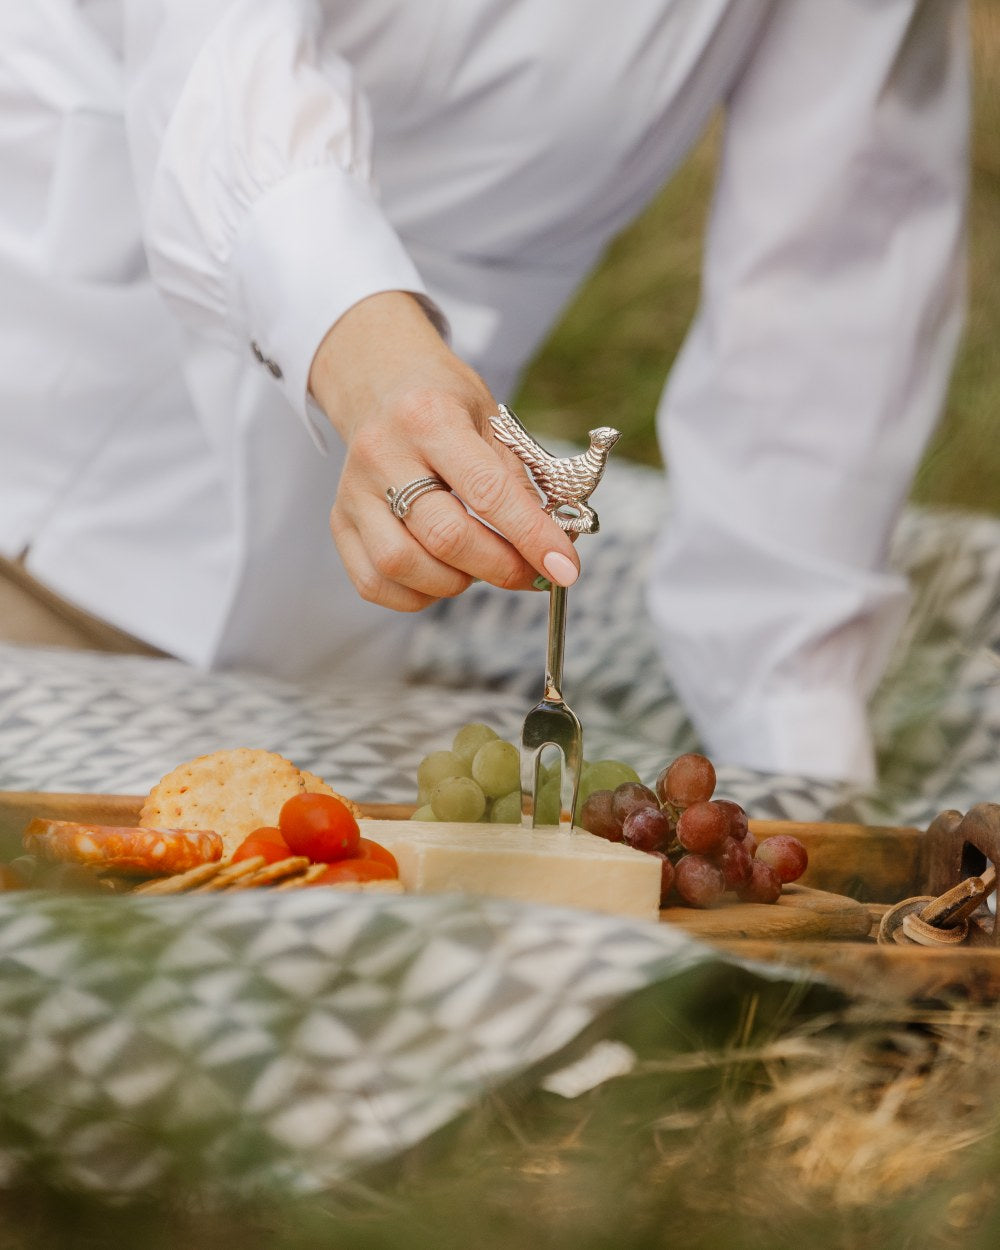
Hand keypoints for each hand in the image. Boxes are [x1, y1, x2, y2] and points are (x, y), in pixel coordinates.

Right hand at [308, 291, 579, 610]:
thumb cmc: (444, 403)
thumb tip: (553, 547)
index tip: (565, 568)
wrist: (379, 380)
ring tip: (478, 565)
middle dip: (500, 567)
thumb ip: (518, 482)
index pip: (487, 491)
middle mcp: (383, 454)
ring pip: (403, 565)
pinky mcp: (339, 521)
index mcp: (429, 417)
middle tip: (530, 572)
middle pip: (445, 536)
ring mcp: (354, 491)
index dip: (532, 537)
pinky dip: (418, 595)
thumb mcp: (490, 420)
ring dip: (456, 582)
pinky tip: (442, 575)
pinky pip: (374, 583)